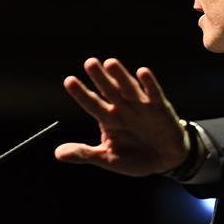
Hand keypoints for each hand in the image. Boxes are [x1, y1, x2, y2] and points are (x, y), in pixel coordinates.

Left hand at [55, 58, 188, 176]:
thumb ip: (85, 154)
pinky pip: (154, 94)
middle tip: (89, 62)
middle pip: (109, 90)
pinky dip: (149, 83)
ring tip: (110, 63)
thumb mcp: (108, 158)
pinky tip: (142, 72)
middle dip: (100, 77)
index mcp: (108, 119)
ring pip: (129, 88)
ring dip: (120, 76)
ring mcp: (141, 106)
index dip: (81, 93)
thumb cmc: (135, 158)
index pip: (92, 104)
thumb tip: (57, 154)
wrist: (165, 161)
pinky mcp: (160, 108)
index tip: (69, 81)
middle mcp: (123, 108)